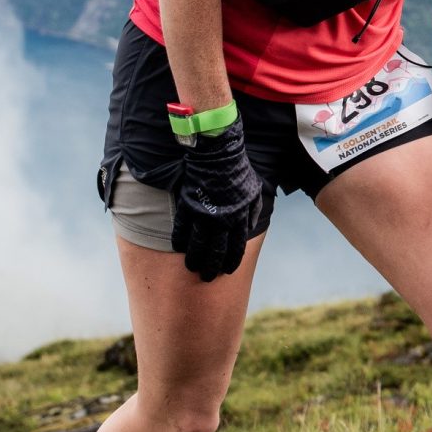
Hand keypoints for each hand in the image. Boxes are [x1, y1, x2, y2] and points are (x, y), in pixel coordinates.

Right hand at [161, 120, 271, 280]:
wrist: (218, 154)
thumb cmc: (238, 171)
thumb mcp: (254, 191)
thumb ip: (253, 211)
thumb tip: (251, 226)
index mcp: (240, 218)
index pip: (236, 248)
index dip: (231, 262)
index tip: (226, 271)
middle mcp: (222, 221)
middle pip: (216, 251)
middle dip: (211, 267)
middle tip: (206, 277)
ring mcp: (204, 214)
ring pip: (198, 244)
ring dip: (194, 259)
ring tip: (191, 268)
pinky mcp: (188, 206)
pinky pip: (182, 229)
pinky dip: (179, 240)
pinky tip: (178, 248)